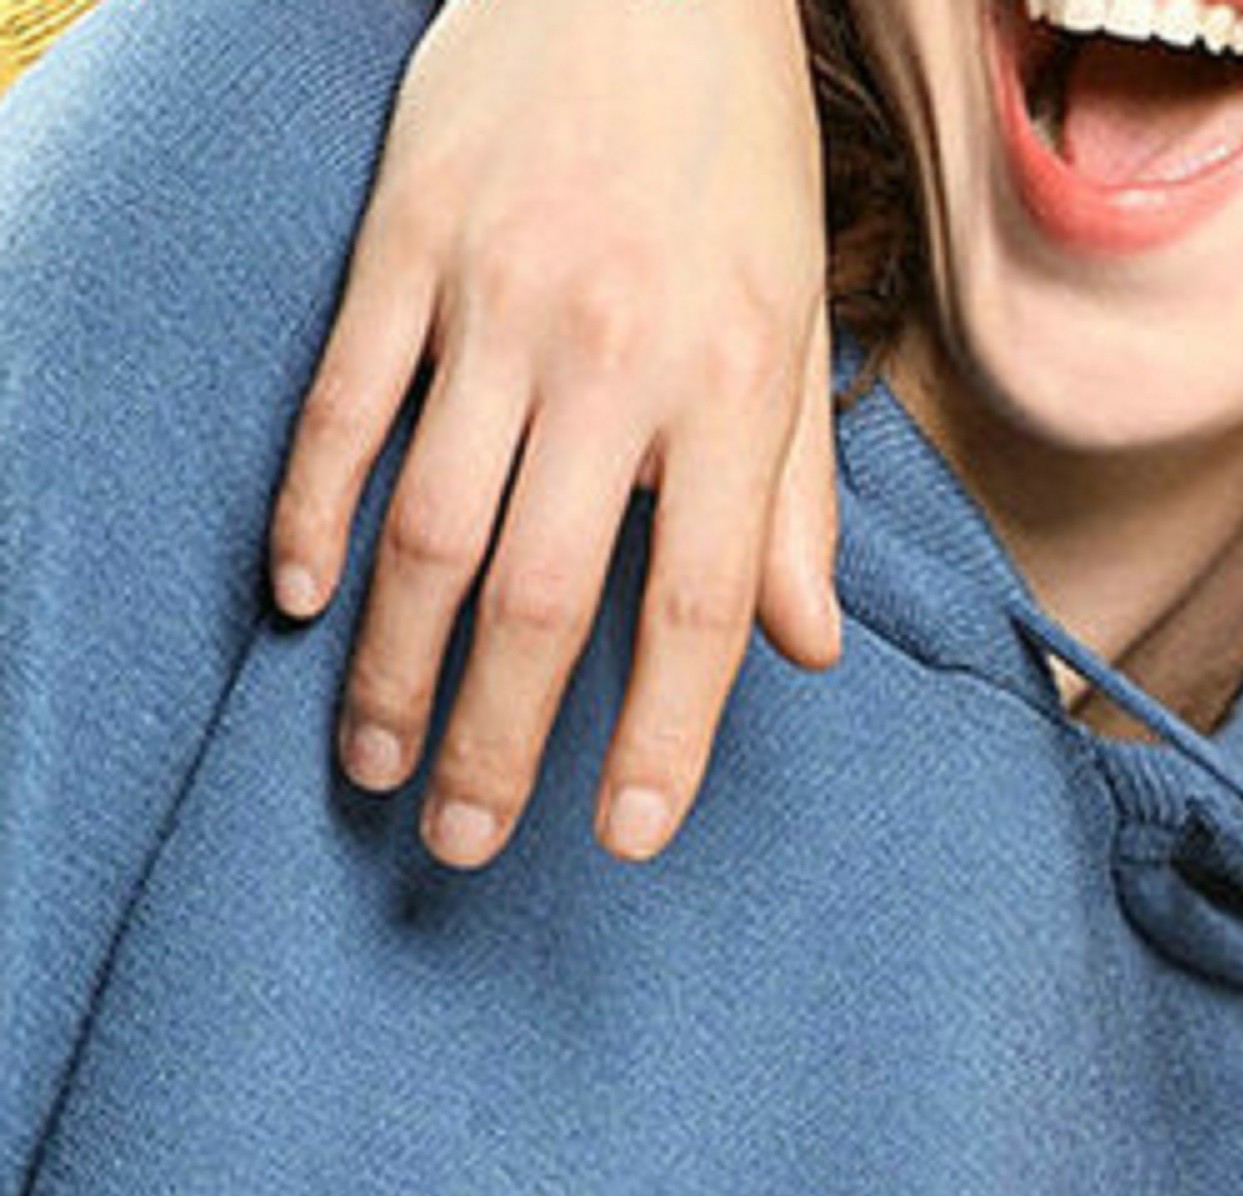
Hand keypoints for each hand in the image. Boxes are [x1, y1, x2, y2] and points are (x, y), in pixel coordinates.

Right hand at [268, 0, 836, 867]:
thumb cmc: (735, 168)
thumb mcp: (798, 331)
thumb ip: (795, 503)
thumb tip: (804, 653)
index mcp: (732, 392)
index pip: (699, 610)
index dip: (664, 738)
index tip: (626, 837)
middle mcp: (615, 360)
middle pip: (543, 595)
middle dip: (501, 739)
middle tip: (464, 844)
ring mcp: (497, 301)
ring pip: (430, 524)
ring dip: (395, 664)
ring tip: (375, 764)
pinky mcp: (404, 243)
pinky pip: (346, 404)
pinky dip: (313, 511)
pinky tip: (302, 602)